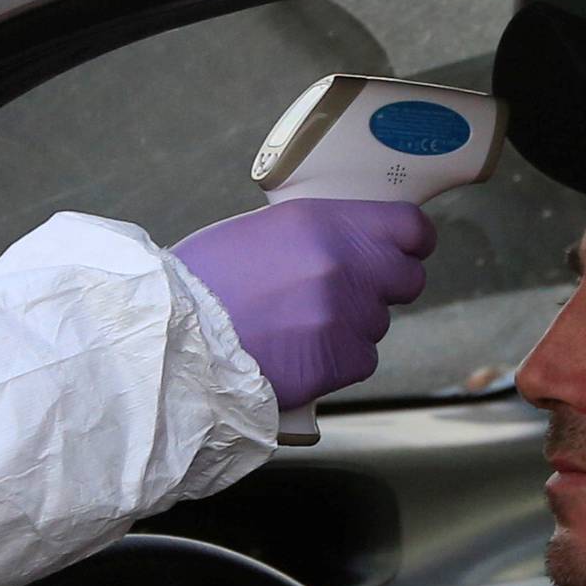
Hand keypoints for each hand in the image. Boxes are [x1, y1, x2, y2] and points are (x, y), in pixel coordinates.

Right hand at [175, 200, 435, 409]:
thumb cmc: (201, 285)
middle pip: (405, 279)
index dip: (412, 242)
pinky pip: (360, 360)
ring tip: (296, 329)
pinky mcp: (338, 361)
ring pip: (377, 324)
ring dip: (349, 328)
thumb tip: (347, 249)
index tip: (405, 251)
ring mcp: (344, 316)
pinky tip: (297, 355)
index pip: (410, 227)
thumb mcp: (259, 233)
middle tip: (341, 297)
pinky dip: (335, 362)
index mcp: (322, 224)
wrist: (174, 341)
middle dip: (380, 289)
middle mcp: (342, 266)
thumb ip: (314, 238)